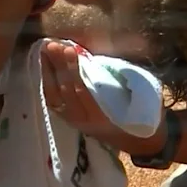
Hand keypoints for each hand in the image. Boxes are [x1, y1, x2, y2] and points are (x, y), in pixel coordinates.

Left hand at [41, 41, 168, 155]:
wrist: (140, 142)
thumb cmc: (142, 115)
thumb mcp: (139, 97)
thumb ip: (120, 79)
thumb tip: (99, 57)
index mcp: (103, 116)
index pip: (83, 90)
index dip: (75, 69)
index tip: (72, 49)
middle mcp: (84, 120)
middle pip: (66, 90)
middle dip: (59, 66)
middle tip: (53, 44)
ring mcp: (74, 120)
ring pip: (55, 96)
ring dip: (49, 72)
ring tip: (46, 50)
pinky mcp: (69, 119)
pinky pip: (53, 101)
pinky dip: (47, 83)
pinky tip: (44, 67)